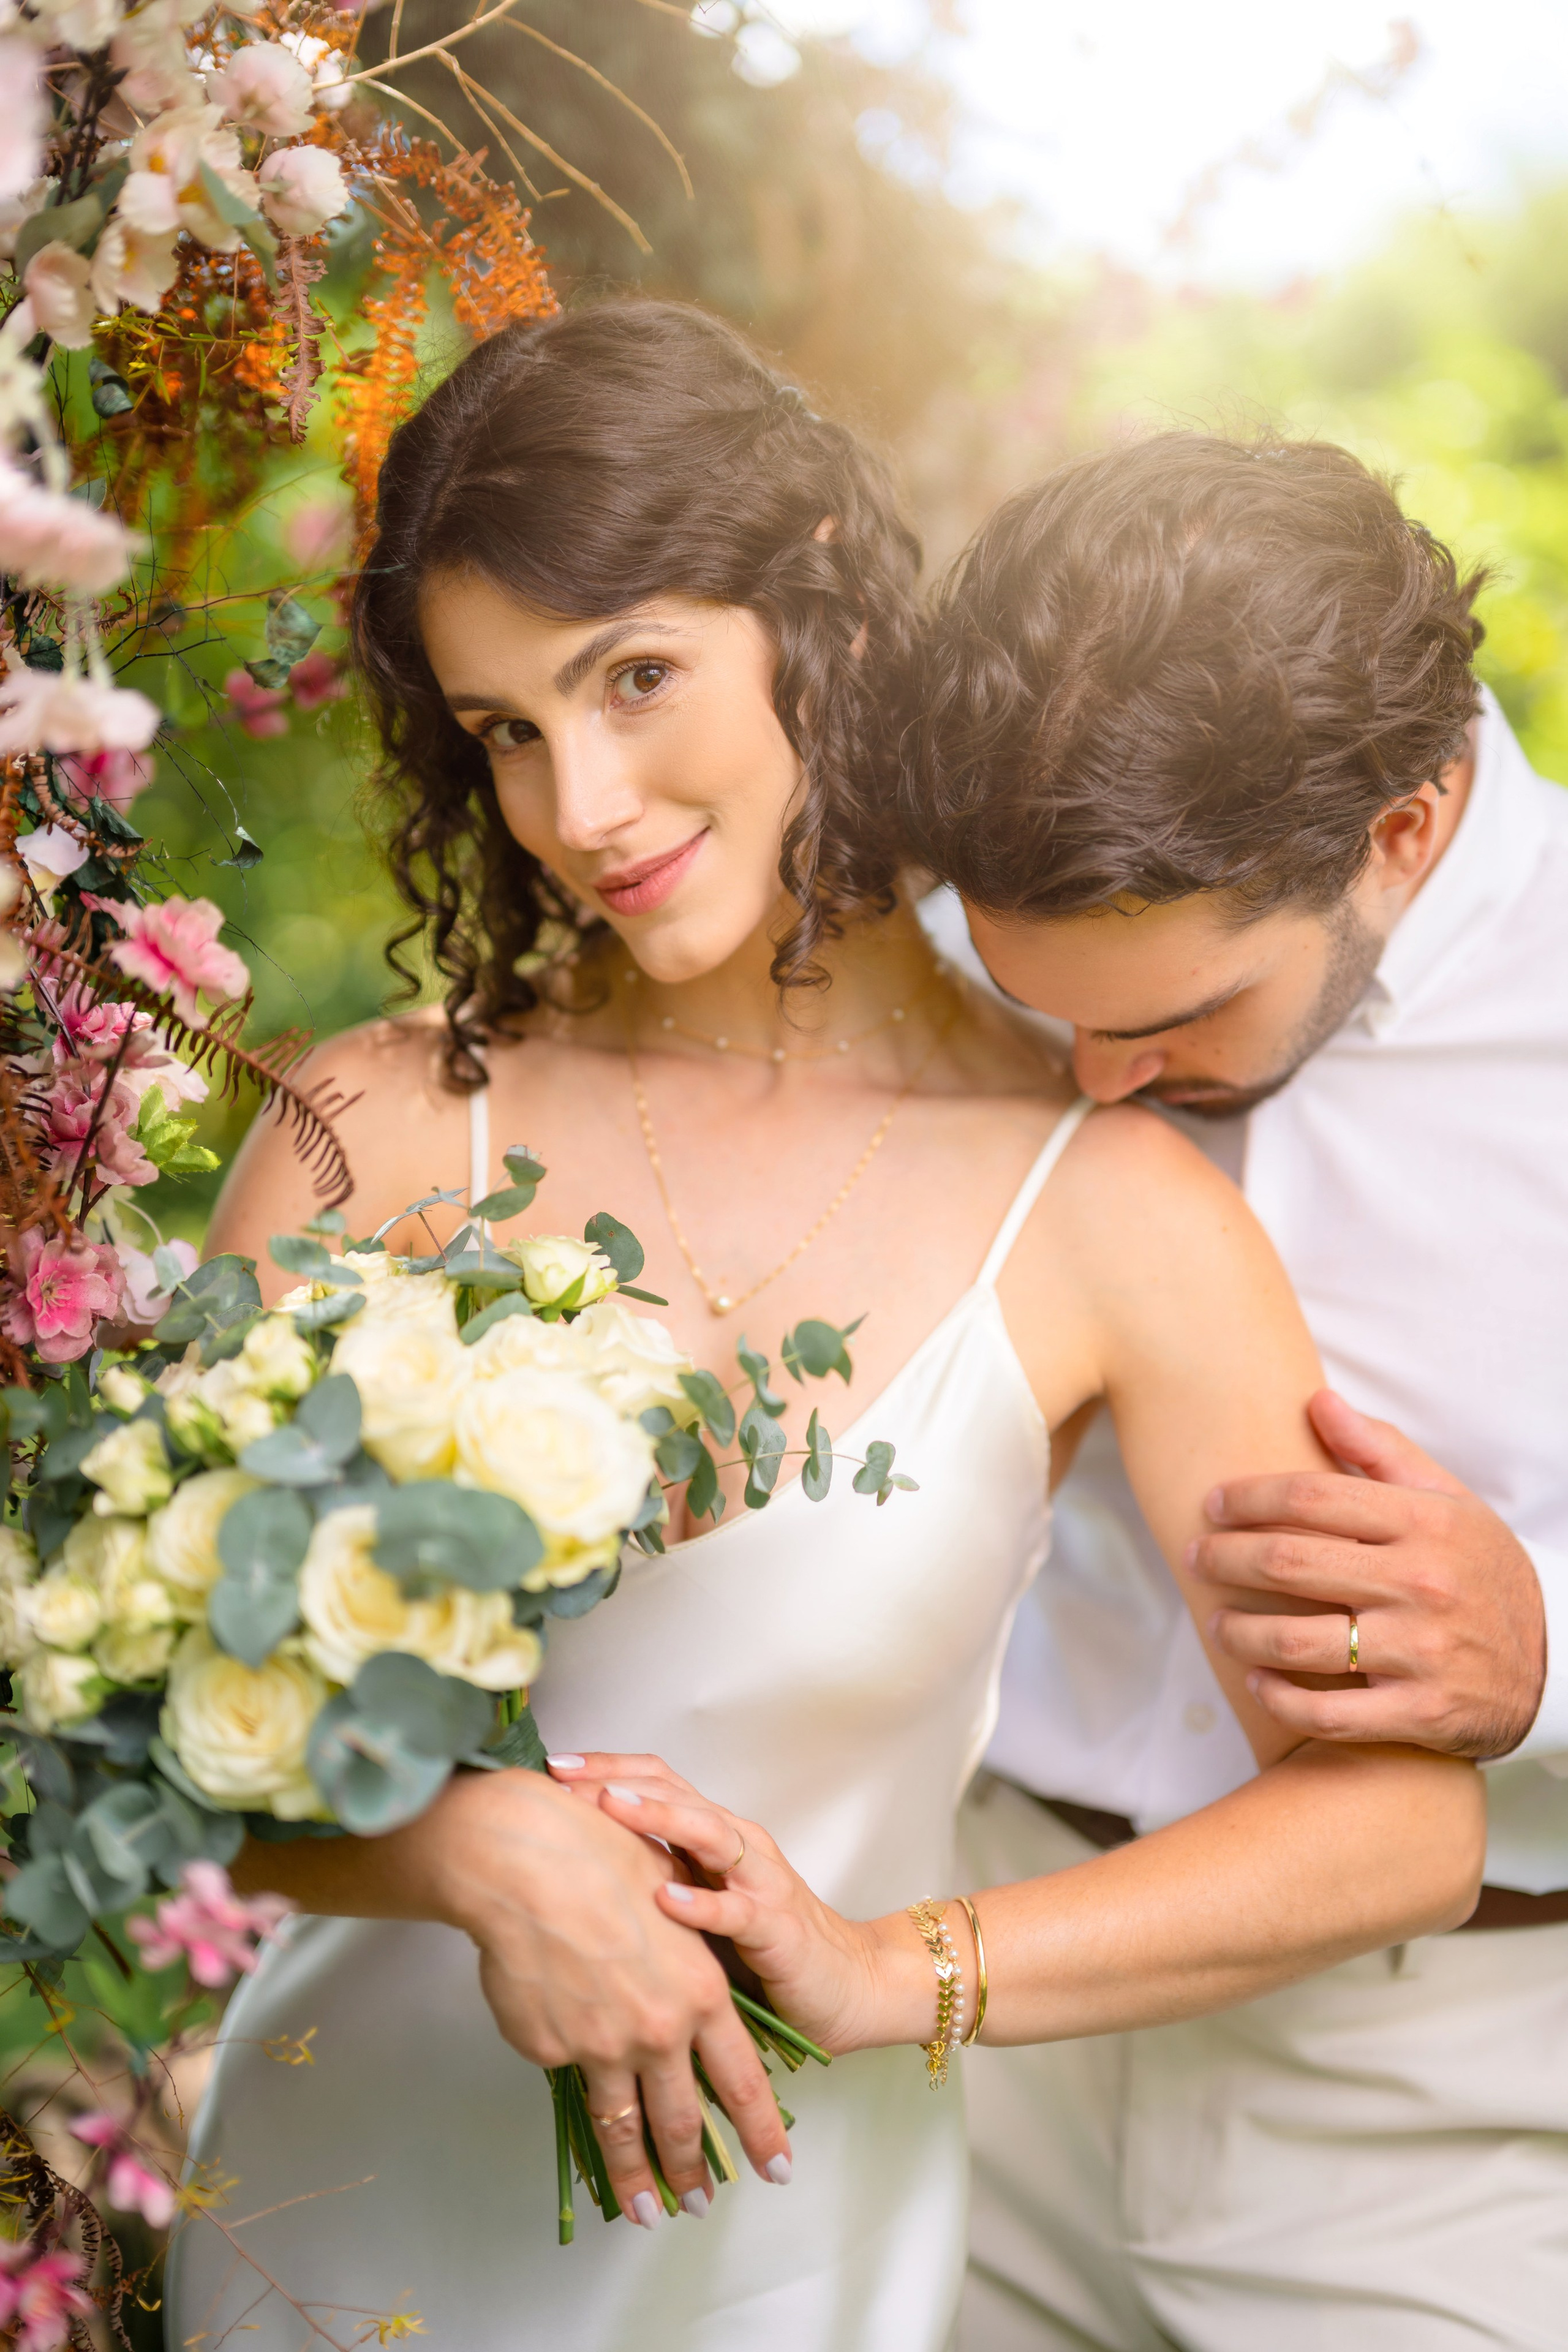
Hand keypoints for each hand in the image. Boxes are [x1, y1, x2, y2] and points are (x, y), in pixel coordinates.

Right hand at [422, 1766, 789, 2224]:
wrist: (530, 1863)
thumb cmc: (603, 1861)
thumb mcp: (671, 1908)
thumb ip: (678, 1968)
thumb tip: (673, 2009)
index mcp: (701, 1993)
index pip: (742, 2080)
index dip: (760, 2130)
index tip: (776, 2167)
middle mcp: (658, 2031)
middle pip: (681, 2120)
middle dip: (692, 2170)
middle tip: (698, 2204)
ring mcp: (601, 2048)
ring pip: (623, 2126)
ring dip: (635, 2176)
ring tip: (643, 2212)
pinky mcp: (550, 2051)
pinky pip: (561, 2067)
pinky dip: (564, 2063)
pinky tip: (556, 2037)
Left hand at [552, 1752, 903, 2058]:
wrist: (848, 1986)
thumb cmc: (763, 1949)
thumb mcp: (698, 1904)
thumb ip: (653, 1882)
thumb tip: (573, 1869)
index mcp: (714, 1835)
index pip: (656, 1781)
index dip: (605, 1767)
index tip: (551, 1767)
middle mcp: (738, 1843)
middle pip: (673, 1792)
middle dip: (614, 1780)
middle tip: (562, 1777)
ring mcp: (760, 1880)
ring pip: (707, 1832)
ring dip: (656, 1818)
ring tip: (609, 1807)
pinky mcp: (777, 1927)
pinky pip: (737, 1909)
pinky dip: (701, 1902)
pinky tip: (666, 1899)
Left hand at [1193, 1389, 1545, 1758]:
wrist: (1558, 1661)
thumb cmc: (1482, 1570)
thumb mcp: (1448, 1500)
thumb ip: (1380, 1450)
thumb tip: (1316, 1400)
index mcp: (1423, 1523)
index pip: (1310, 1498)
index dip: (1247, 1498)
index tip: (1213, 1504)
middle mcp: (1420, 1584)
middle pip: (1290, 1563)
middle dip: (1225, 1559)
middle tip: (1196, 1557)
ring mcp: (1419, 1652)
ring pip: (1296, 1641)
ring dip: (1238, 1632)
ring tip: (1215, 1623)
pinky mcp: (1419, 1713)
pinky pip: (1328, 1712)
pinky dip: (1278, 1696)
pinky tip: (1255, 1679)